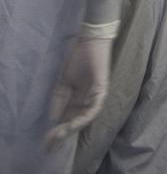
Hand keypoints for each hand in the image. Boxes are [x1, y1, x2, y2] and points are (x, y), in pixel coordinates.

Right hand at [47, 33, 113, 147]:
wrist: (89, 41)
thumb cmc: (78, 59)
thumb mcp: (63, 83)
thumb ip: (59, 100)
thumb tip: (53, 119)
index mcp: (78, 100)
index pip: (68, 120)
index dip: (57, 131)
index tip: (46, 141)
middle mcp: (87, 102)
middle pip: (76, 123)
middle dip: (63, 135)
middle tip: (50, 145)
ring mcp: (95, 97)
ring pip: (84, 119)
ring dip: (71, 129)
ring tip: (58, 135)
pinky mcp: (101, 91)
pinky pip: (93, 110)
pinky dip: (82, 118)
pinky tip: (72, 124)